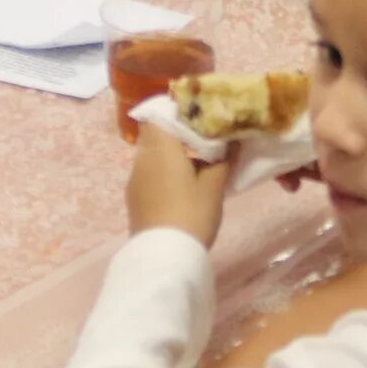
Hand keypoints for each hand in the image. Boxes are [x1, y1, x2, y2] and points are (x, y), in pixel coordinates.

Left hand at [128, 125, 231, 245]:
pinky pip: (148, 171)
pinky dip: (163, 169)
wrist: (164, 256)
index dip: (179, 110)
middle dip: (177, 132)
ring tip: (196, 161)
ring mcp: (135, 178)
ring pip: (151, 153)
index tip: (201, 115)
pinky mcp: (134, 197)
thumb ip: (223, 159)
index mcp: (160, 147)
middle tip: (204, 138)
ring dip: (170, 152)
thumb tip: (232, 139)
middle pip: (155, 132)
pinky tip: (181, 183)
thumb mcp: (214, 186)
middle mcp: (142, 157)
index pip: (160, 113)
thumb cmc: (191, 214)